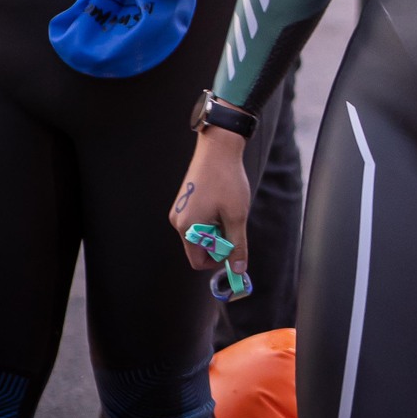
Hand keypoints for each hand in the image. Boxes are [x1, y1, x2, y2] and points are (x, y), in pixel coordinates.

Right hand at [170, 126, 252, 281]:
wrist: (218, 147)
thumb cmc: (227, 180)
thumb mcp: (237, 216)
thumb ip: (237, 245)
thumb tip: (238, 270)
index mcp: (187, 227)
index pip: (197, 261)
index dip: (217, 261)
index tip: (233, 248)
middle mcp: (178, 221)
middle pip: (199, 247)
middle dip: (218, 242)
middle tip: (234, 223)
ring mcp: (179, 210)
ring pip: (200, 233)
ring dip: (217, 228)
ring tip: (228, 208)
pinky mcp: (185, 201)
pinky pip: (198, 220)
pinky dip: (212, 218)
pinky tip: (222, 201)